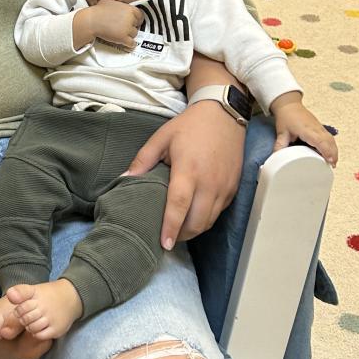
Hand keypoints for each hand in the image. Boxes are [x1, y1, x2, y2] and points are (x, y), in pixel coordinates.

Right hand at [83, 0, 142, 50]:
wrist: (91, 21)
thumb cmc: (98, 11)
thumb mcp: (110, 2)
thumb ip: (120, 4)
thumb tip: (120, 6)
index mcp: (129, 9)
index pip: (140, 15)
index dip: (137, 19)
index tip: (134, 21)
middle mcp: (130, 18)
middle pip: (137, 25)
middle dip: (132, 27)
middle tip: (126, 28)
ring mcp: (127, 29)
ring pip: (135, 34)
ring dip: (130, 35)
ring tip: (123, 34)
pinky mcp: (123, 38)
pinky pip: (132, 43)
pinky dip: (130, 44)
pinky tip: (127, 44)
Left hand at [122, 101, 244, 248]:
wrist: (223, 115)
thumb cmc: (190, 126)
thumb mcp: (161, 138)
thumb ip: (142, 161)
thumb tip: (124, 179)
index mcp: (188, 170)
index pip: (179, 206)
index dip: (170, 227)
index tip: (163, 243)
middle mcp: (210, 182)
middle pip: (197, 222)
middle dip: (181, 235)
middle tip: (167, 237)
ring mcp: (224, 187)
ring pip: (210, 221)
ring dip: (194, 230)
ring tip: (178, 229)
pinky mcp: (233, 188)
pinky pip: (219, 212)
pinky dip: (206, 219)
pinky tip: (194, 215)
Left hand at [272, 96, 337, 164]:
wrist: (289, 105)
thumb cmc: (287, 117)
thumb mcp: (281, 132)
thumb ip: (280, 145)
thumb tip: (276, 158)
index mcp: (307, 130)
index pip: (320, 141)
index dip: (326, 151)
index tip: (330, 160)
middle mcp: (316, 128)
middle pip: (329, 141)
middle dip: (333, 154)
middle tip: (333, 166)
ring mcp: (319, 127)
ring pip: (331, 139)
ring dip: (334, 150)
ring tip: (333, 162)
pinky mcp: (320, 127)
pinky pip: (329, 137)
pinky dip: (332, 145)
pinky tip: (330, 153)